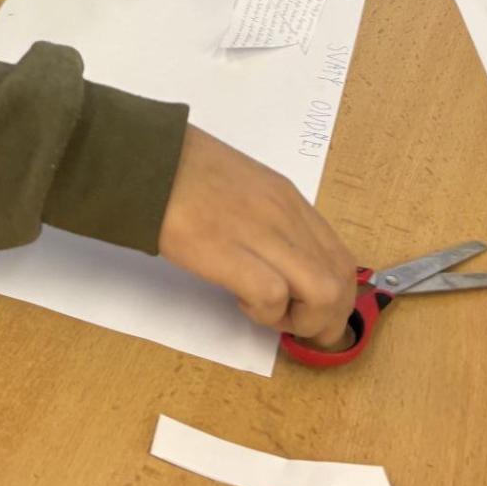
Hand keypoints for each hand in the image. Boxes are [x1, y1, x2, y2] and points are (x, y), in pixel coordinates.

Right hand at [158, 126, 357, 346]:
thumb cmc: (183, 170)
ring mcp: (260, 232)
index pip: (341, 258)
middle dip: (327, 319)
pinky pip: (272, 297)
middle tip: (295, 327)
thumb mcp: (244, 185)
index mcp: (287, 198)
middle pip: (339, 281)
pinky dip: (264, 313)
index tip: (314, 314)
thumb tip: (280, 261)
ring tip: (270, 315)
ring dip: (302, 320)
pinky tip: (240, 301)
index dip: (337, 298)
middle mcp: (284, 215)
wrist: (145, 157)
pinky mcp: (227, 251)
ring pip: (322, 293)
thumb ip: (269, 217)